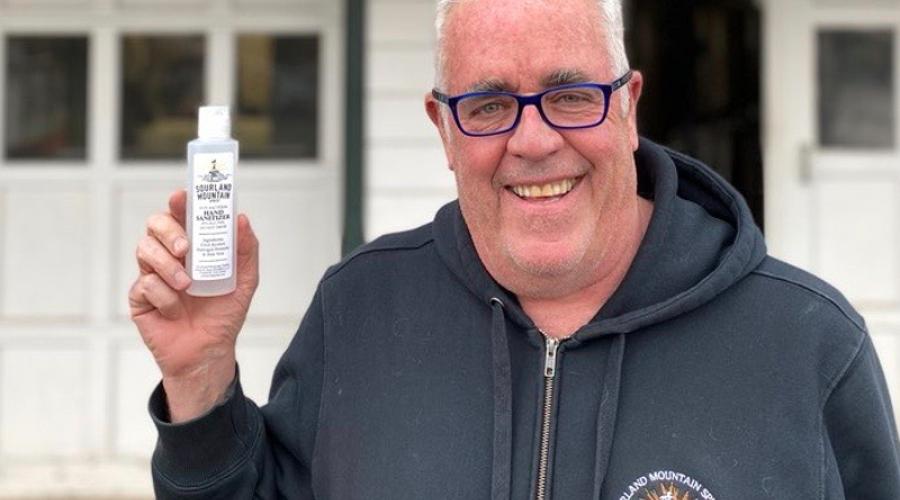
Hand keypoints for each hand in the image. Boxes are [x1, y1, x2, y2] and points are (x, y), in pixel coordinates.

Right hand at [129, 189, 259, 421]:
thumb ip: (246, 249)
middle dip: (169, 231)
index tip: (181, 197)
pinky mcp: (139, 297)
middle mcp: (169, 256)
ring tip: (186, 286)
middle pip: (155, 225)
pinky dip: (164, 297)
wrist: (208, 352)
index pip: (181, 215)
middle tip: (185, 248)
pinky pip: (144, 284)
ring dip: (168, 267)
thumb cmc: (224, 314)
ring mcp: (151, 274)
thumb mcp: (245, 280)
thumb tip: (241, 218)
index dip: (179, 202)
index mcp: (193, 247)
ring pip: (144, 250)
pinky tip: (175, 310)